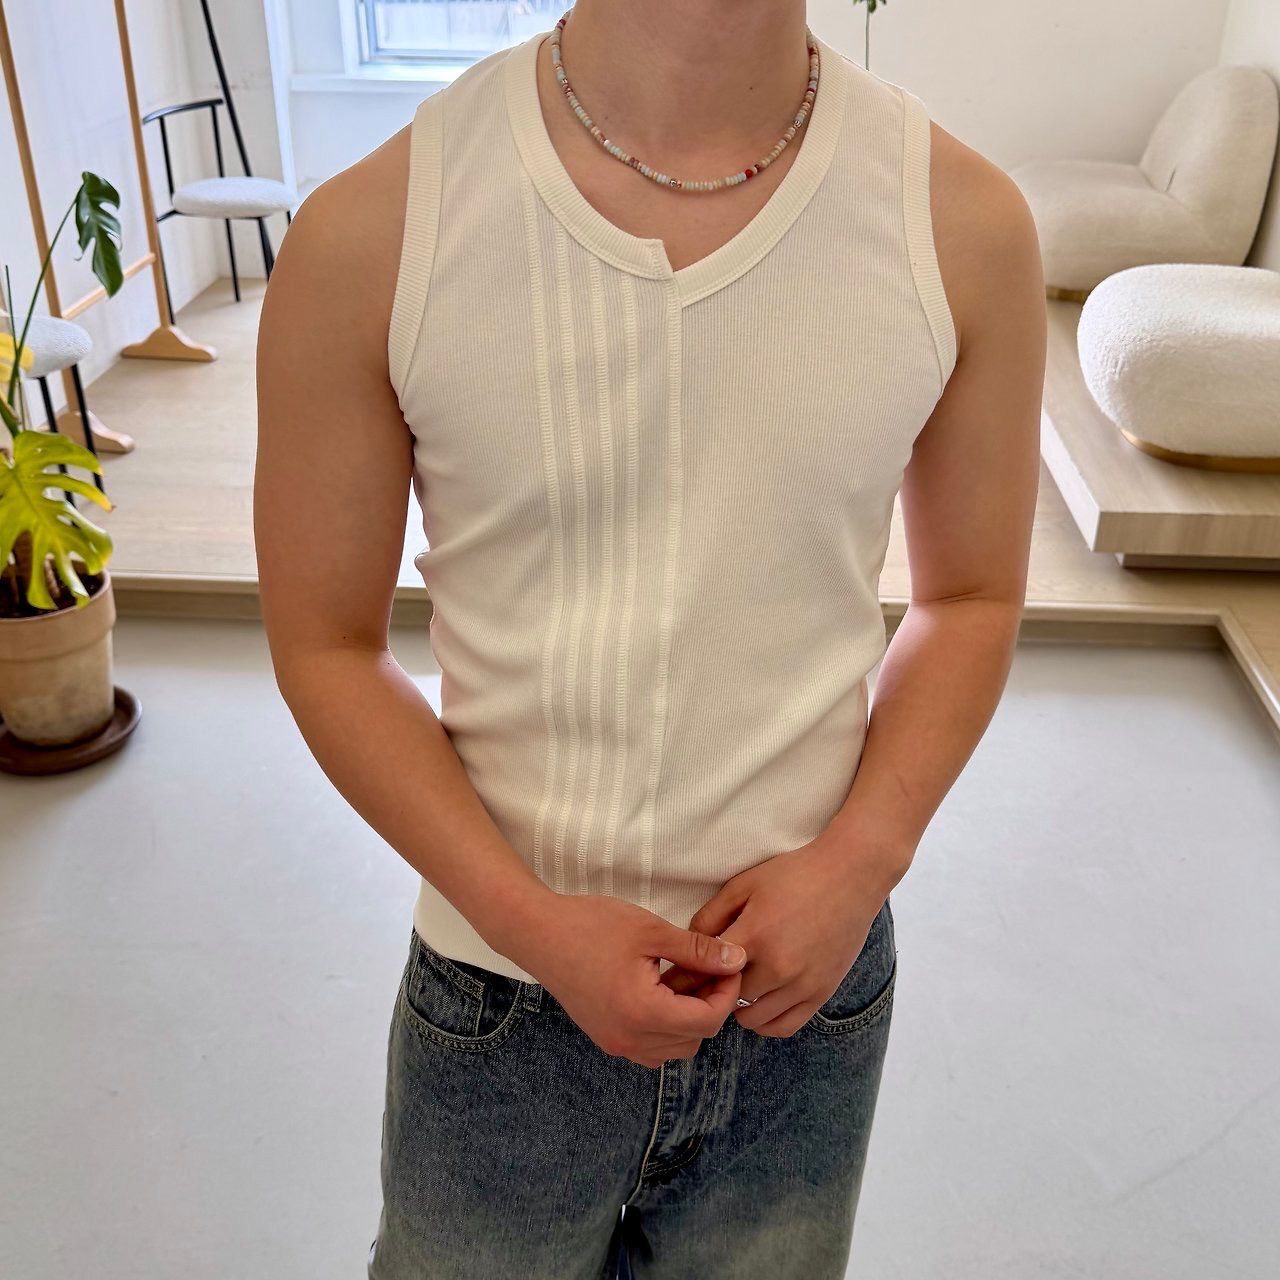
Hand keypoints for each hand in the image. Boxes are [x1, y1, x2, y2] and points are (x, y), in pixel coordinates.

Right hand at [511, 893, 748, 1067]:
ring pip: (674, 1048)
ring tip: (682, 977)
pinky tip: (660, 991)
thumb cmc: (592, 926)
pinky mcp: (606, 1037)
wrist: (538, 933)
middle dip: (710, 1005)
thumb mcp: (652, 931)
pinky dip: (666, 1026)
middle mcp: (630, 1039)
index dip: (727, 993)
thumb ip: (698, 950)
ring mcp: (615, 1043)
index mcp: (644, 1014)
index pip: (708, 1021)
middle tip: (707, 968)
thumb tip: (737, 959)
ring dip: (689, 1019)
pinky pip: (651, 1047)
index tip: (729, 964)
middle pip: (695, 1039)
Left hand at [660, 834, 906, 1037]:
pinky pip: (784, 1027)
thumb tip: (688, 944)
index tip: (681, 977)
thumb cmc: (794, 874)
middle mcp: (778, 967)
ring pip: (753, 1019)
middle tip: (709, 981)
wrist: (850, 875)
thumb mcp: (744, 884)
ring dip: (739, 1007)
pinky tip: (760, 1002)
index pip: (707, 973)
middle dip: (714, 991)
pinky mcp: (821, 994)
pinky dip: (766, 1021)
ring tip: (737, 988)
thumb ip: (711, 915)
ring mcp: (802, 984)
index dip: (690, 976)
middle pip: (728, 1000)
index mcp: (754, 936)